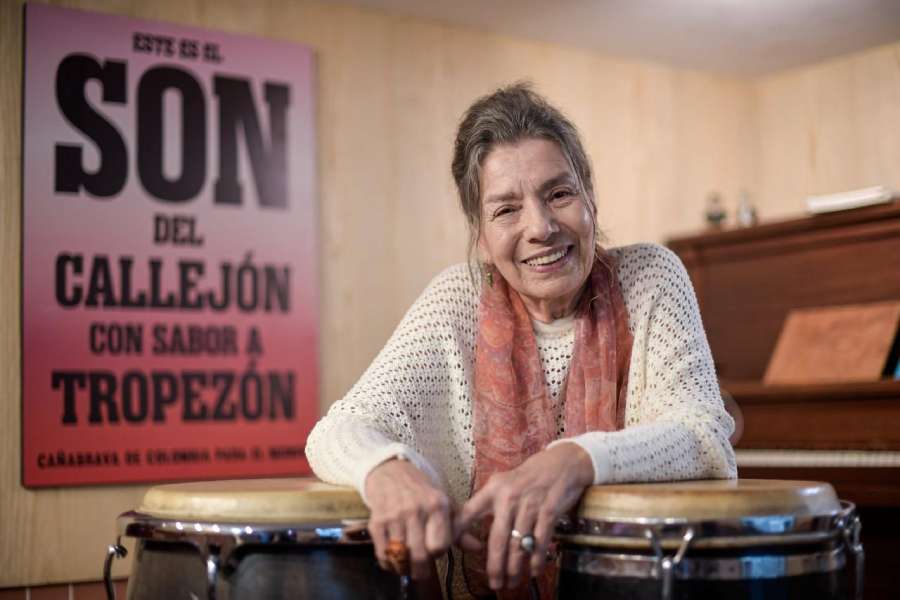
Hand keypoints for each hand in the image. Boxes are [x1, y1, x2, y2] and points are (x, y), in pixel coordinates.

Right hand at [364, 458, 452, 579]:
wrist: (391, 472)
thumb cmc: (422, 492)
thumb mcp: (444, 504)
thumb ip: (460, 529)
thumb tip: (477, 548)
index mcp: (437, 505)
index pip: (440, 545)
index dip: (439, 554)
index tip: (435, 553)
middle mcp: (416, 510)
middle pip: (420, 555)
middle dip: (421, 570)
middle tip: (421, 572)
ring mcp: (394, 516)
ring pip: (401, 556)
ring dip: (404, 567)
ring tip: (407, 566)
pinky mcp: (377, 522)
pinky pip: (382, 553)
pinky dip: (388, 563)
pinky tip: (393, 560)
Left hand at [453, 443, 593, 589]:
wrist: (561, 463)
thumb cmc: (527, 476)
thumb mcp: (503, 482)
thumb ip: (487, 502)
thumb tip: (467, 527)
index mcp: (493, 490)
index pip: (468, 512)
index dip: (456, 531)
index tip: (446, 548)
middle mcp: (508, 498)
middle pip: (497, 539)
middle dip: (495, 566)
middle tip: (494, 584)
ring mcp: (529, 505)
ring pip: (518, 544)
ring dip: (515, 568)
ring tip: (512, 582)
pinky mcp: (549, 511)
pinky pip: (540, 542)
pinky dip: (536, 560)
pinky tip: (533, 571)